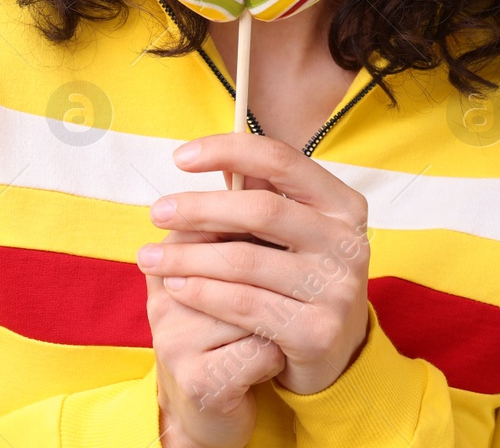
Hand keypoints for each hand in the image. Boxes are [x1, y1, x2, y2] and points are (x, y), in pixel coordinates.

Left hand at [137, 134, 371, 395]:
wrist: (334, 350)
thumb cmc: (301, 274)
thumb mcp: (290, 231)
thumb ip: (258, 194)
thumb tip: (206, 155)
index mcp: (343, 205)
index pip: (281, 161)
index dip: (229, 150)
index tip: (180, 156)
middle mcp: (347, 243)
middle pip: (262, 210)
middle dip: (200, 208)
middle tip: (157, 212)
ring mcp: (336, 289)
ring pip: (245, 261)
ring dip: (188, 257)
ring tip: (152, 256)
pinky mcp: (317, 332)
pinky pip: (244, 304)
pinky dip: (203, 292)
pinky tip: (176, 286)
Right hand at [146, 227, 284, 447]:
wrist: (205, 404)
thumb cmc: (225, 329)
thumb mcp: (225, 274)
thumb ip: (238, 223)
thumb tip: (257, 167)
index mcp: (167, 263)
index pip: (218, 224)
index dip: (260, 237)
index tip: (282, 253)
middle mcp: (163, 297)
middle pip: (238, 259)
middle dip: (274, 274)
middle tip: (289, 287)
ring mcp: (175, 340)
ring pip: (254, 306)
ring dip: (279, 314)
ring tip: (280, 321)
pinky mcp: (198, 380)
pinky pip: (261, 351)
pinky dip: (278, 356)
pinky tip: (273, 359)